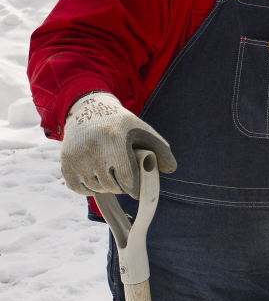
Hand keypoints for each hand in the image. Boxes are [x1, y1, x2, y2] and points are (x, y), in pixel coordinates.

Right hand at [60, 91, 176, 197]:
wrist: (89, 111)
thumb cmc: (121, 125)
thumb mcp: (143, 131)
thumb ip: (161, 149)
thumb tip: (171, 169)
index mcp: (114, 140)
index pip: (126, 177)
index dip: (134, 187)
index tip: (137, 189)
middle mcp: (92, 149)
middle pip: (111, 186)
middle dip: (121, 187)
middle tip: (125, 181)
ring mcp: (76, 157)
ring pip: (96, 188)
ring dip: (106, 188)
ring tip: (112, 176)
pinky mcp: (65, 163)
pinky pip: (79, 188)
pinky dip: (90, 188)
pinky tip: (97, 178)